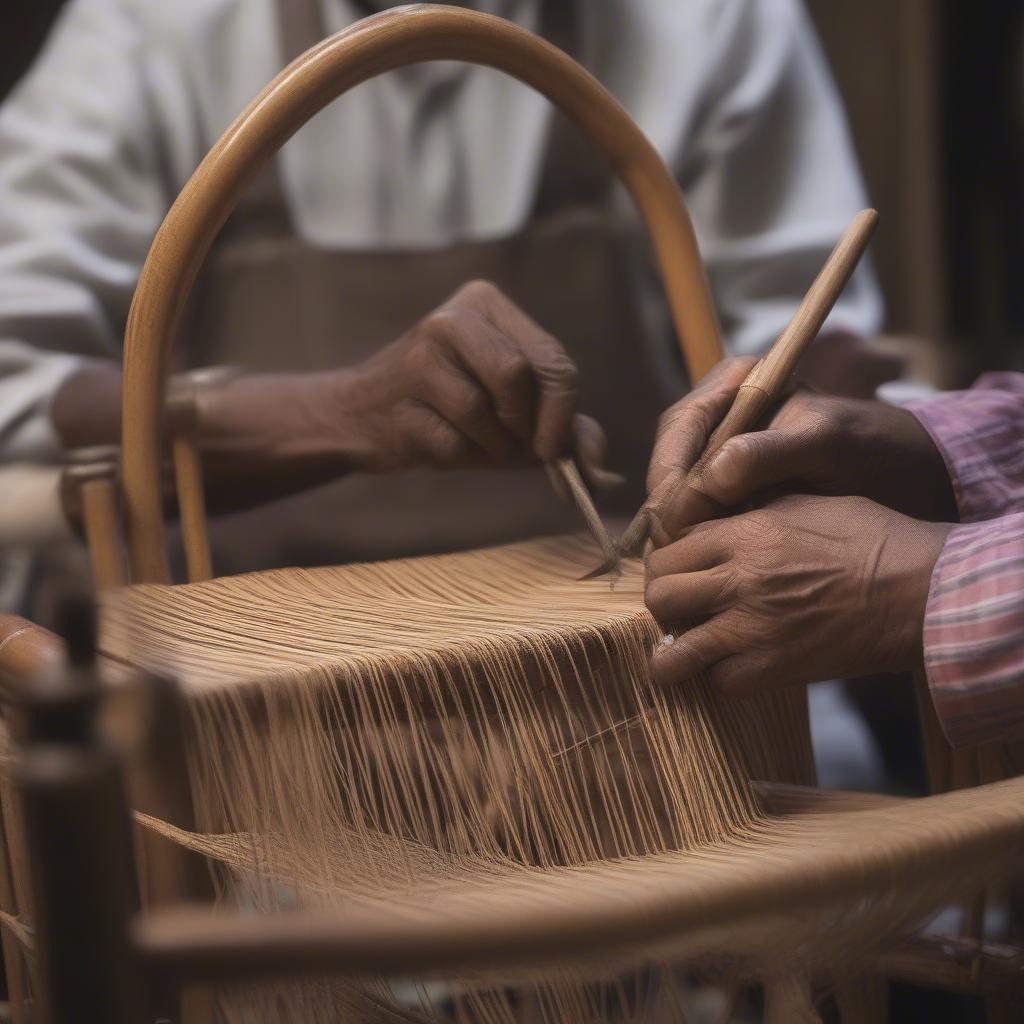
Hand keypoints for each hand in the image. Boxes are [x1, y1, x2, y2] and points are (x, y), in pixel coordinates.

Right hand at [334, 279, 610, 479]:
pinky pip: (451, 444)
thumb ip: (565, 429)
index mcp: (488, 305)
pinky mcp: (396, 398)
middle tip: (514, 445)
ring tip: (475, 443)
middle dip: (524, 426)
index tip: (553, 449)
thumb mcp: (515, 410)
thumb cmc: (451, 410)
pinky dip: (459, 459)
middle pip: (518, 378)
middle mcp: (452, 317)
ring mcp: (418, 354)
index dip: (562, 414)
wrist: (362, 416)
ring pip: (484, 413)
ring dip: (491, 447)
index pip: (552, 361)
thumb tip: (603, 476)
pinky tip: (437, 442)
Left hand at [645, 494, 949, 694]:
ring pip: (673, 649)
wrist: (922, 589)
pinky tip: (731, 671)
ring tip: (680, 654)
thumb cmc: (874, 539)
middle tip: (681, 610)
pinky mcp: (774, 667)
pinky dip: (719, 681)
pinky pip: (718, 684)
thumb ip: (754, 514)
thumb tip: (721, 524)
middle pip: (659, 594)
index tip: (684, 572)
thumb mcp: (806, 503)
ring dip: (672, 653)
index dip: (672, 561)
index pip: (671, 548)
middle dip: (664, 602)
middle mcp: (737, 577)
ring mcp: (752, 626)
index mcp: (744, 532)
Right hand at [646, 356, 955, 540]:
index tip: (674, 520)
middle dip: (667, 506)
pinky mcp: (734, 489)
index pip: (681, 427)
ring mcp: (725, 453)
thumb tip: (709, 481)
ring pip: (680, 491)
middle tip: (670, 550)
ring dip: (678, 528)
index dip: (669, 476)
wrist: (913, 477)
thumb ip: (767, 455)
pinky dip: (698, 538)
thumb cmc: (876, 451)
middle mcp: (723, 414)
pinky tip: (704, 563)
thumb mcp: (826, 444)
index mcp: (740, 383)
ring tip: (683, 564)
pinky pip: (700, 512)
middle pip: (671, 461)